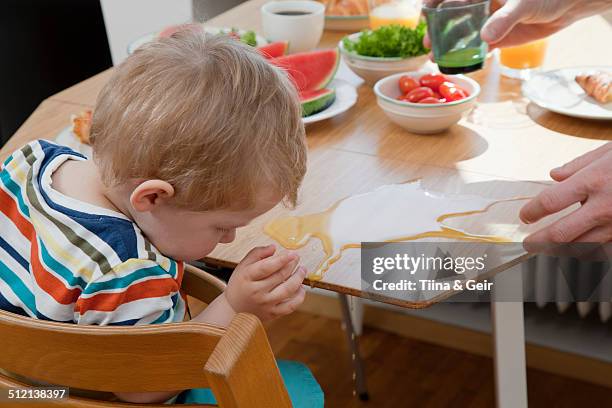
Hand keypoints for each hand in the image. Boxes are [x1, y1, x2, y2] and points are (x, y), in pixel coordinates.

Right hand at [224, 245, 306, 320]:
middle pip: (279, 276)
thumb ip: (257, 253)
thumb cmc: (240, 284)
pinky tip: (301, 288)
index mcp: (247, 277)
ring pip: (288, 290)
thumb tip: (274, 247)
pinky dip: (299, 297)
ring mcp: (265, 304)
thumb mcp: (243, 266)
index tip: (292, 253)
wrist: (234, 310)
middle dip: (292, 265)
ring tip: (302, 270)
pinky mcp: (272, 313)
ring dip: (298, 278)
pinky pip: (290, 306)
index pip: (267, 267)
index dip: (282, 259)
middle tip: (297, 258)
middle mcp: (256, 291)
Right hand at [423, 0, 611, 48]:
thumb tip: (485, 37)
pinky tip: (457, 64)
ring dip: (448, 45)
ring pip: (462, 33)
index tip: (423, 12)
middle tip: (427, 43)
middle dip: (437, 29)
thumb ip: (504, 19)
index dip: (434, 2)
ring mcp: (490, 21)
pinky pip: (478, 47)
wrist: (570, 4)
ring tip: (435, 56)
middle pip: (452, 15)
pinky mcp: (499, 37)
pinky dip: (467, 56)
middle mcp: (483, 4)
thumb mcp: (524, 3)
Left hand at [520, 143, 611, 244]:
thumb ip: (579, 165)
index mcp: (594, 181)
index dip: (532, 212)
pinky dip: (590, 252)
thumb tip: (554, 175)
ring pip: (583, 247)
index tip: (525, 216)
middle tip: (529, 244)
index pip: (550, 202)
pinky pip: (605, 248)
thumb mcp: (610, 150)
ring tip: (548, 251)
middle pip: (561, 234)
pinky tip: (580, 251)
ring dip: (562, 251)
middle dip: (539, 242)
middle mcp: (606, 206)